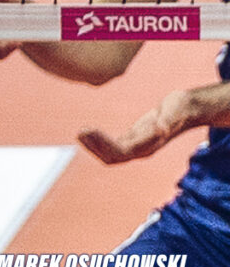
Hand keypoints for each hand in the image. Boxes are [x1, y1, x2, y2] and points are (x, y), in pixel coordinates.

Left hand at [80, 87, 201, 163]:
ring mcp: (138, 146)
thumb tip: (159, 128)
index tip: (87, 131)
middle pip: (114, 157)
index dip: (103, 144)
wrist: (187, 110)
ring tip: (80, 134)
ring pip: (112, 155)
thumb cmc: (180, 110)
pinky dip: (99, 141)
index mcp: (149, 145)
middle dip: (95, 147)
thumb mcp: (173, 113)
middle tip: (80, 132)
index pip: (121, 151)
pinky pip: (114, 147)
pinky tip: (88, 133)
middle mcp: (142, 150)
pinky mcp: (135, 140)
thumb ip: (166, 121)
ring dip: (94, 146)